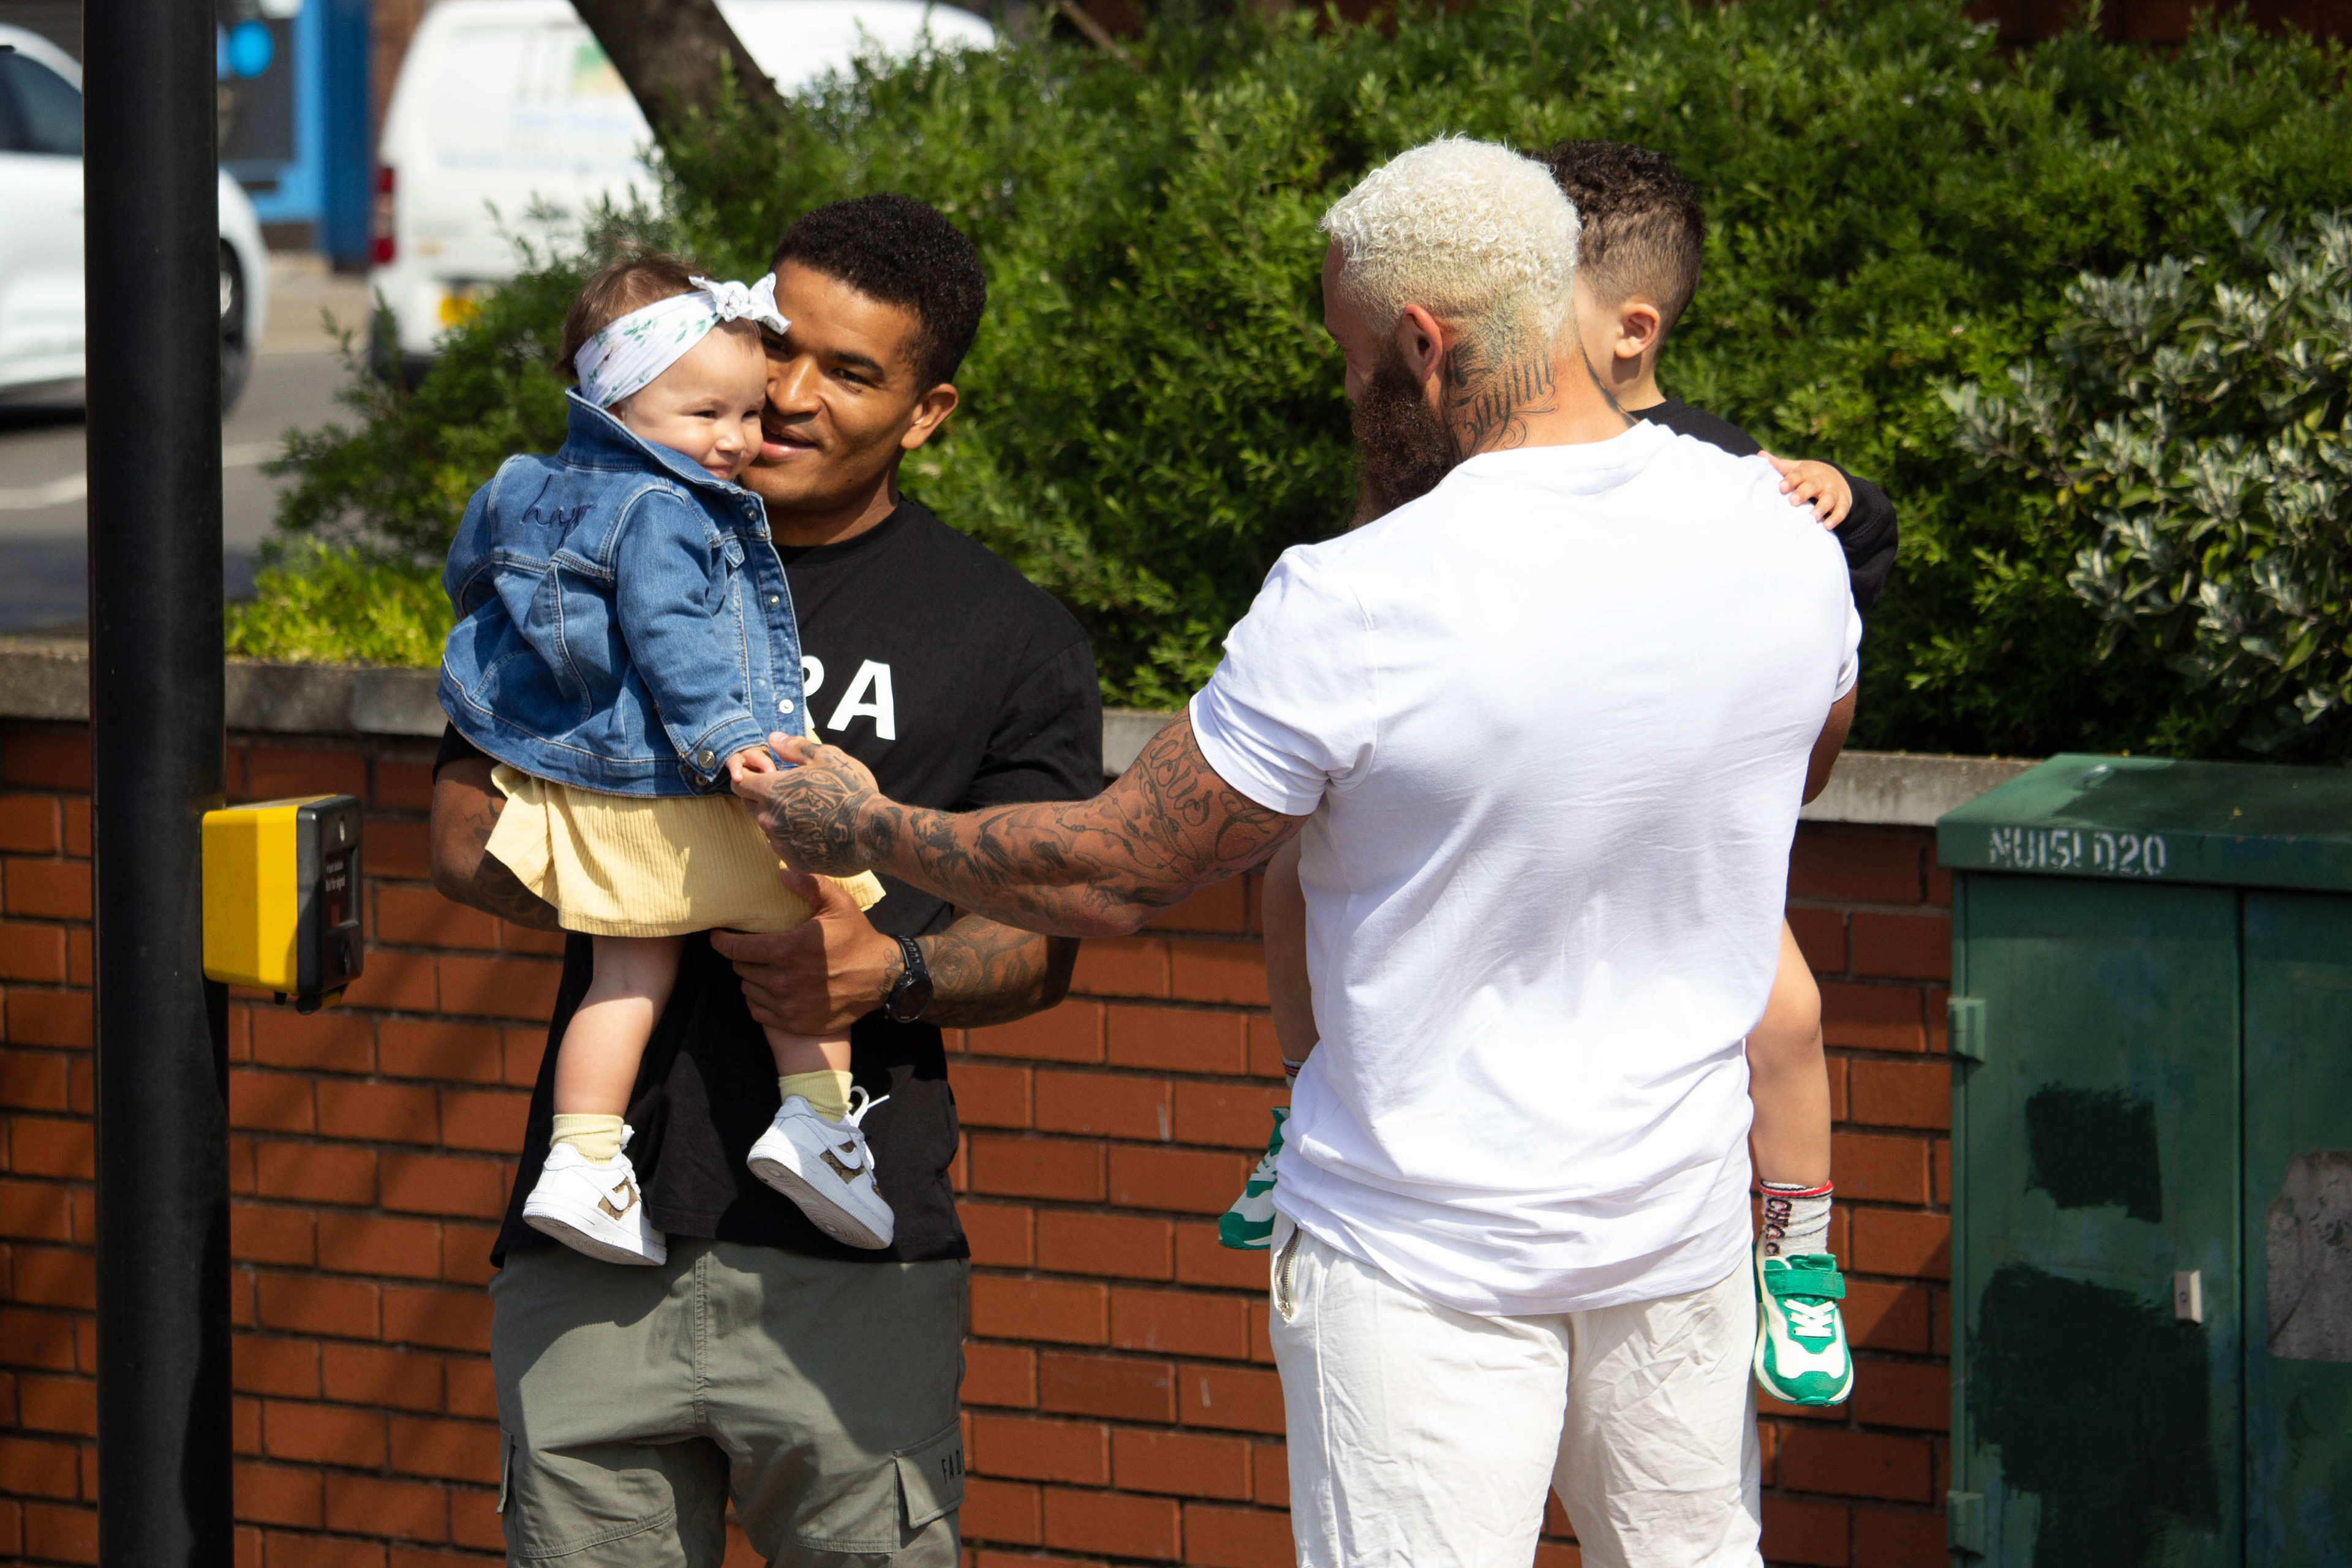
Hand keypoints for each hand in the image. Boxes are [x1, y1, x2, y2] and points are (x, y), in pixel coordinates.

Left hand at [709, 869, 898, 1034]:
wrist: (881, 979)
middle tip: (752, 950)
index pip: (735, 949)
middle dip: (742, 957)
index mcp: (786, 950)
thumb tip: (782, 871)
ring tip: (763, 969)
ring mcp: (786, 1004)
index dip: (721, 941)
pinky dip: (759, 1000)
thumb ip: (810, 885)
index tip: (718, 935)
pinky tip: (771, 990)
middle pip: (740, 969)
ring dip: (751, 978)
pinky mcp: (793, 1022)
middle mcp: (782, 980)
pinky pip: (758, 1011)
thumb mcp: (839, 905)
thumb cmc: (857, 939)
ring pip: (748, 990)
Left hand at [732, 731, 888, 875]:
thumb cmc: (850, 790)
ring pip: (769, 828)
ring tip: (809, 813)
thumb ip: (795, 748)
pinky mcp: (794, 862)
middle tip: (791, 792)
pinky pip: (786, 848)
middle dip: (763, 797)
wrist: (872, 832)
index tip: (766, 775)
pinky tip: (817, 832)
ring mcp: (780, 844)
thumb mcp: (826, 758)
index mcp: (771, 791)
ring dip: (780, 819)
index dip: (749, 776)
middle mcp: (768, 819)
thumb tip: (773, 739)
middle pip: (751, 806)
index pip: (740, 783)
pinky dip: (794, 840)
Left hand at [1764, 455, 1852, 528]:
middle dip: (1804, 492)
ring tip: (1812, 517)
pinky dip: (1836, 518)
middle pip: (1813, 485)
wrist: (1837, 478)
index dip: (1791, 480)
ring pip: (1829, 498)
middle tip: (1793, 501)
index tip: (1781, 487)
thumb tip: (1760, 455)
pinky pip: (1841, 510)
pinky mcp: (1843, 503)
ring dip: (1821, 507)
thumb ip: (1780, 465)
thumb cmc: (1809, 476)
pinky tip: (1827, 526)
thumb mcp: (1797, 469)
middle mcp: (1822, 480)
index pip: (1799, 474)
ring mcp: (1833, 491)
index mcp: (1809, 471)